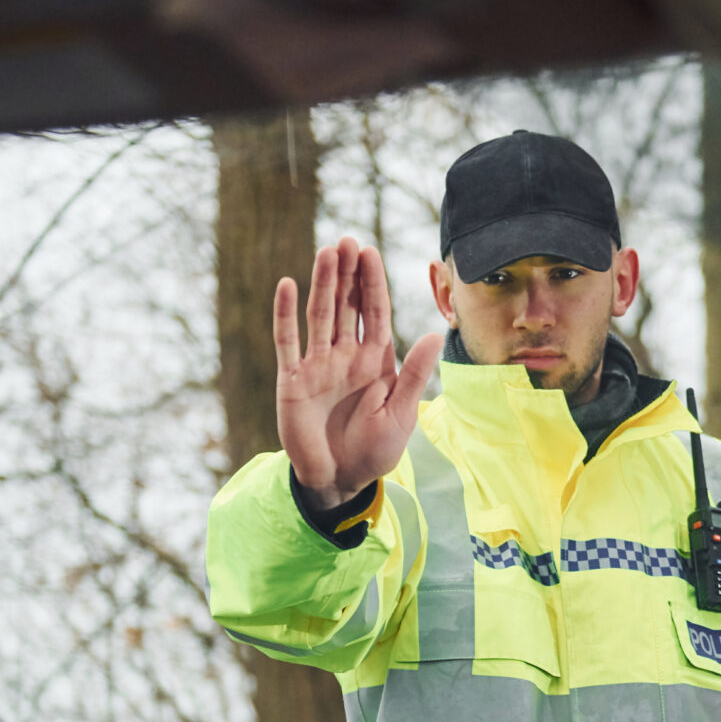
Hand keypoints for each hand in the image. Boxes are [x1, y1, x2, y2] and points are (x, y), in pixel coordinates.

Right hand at [274, 237, 443, 509]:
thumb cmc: (375, 451)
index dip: (371, 282)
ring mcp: (318, 365)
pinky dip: (286, 314)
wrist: (339, 481)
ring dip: (322, 284)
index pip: (374, 312)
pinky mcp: (293, 380)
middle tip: (347, 240)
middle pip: (347, 305)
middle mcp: (346, 356)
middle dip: (347, 274)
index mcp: (375, 362)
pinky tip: (286, 284)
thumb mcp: (400, 415)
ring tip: (326, 251)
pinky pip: (288, 341)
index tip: (370, 252)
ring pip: (320, 316)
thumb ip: (413, 374)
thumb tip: (434, 334)